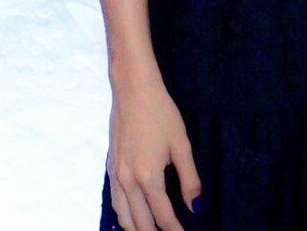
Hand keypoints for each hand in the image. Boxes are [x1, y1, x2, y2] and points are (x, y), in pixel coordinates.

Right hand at [106, 74, 201, 230]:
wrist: (133, 91)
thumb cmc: (161, 114)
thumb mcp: (182, 145)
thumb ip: (190, 178)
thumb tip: (196, 206)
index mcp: (148, 177)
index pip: (163, 215)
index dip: (175, 229)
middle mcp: (127, 181)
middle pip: (139, 222)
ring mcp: (115, 175)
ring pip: (123, 215)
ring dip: (137, 228)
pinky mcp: (110, 168)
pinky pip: (116, 201)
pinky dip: (124, 214)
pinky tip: (133, 216)